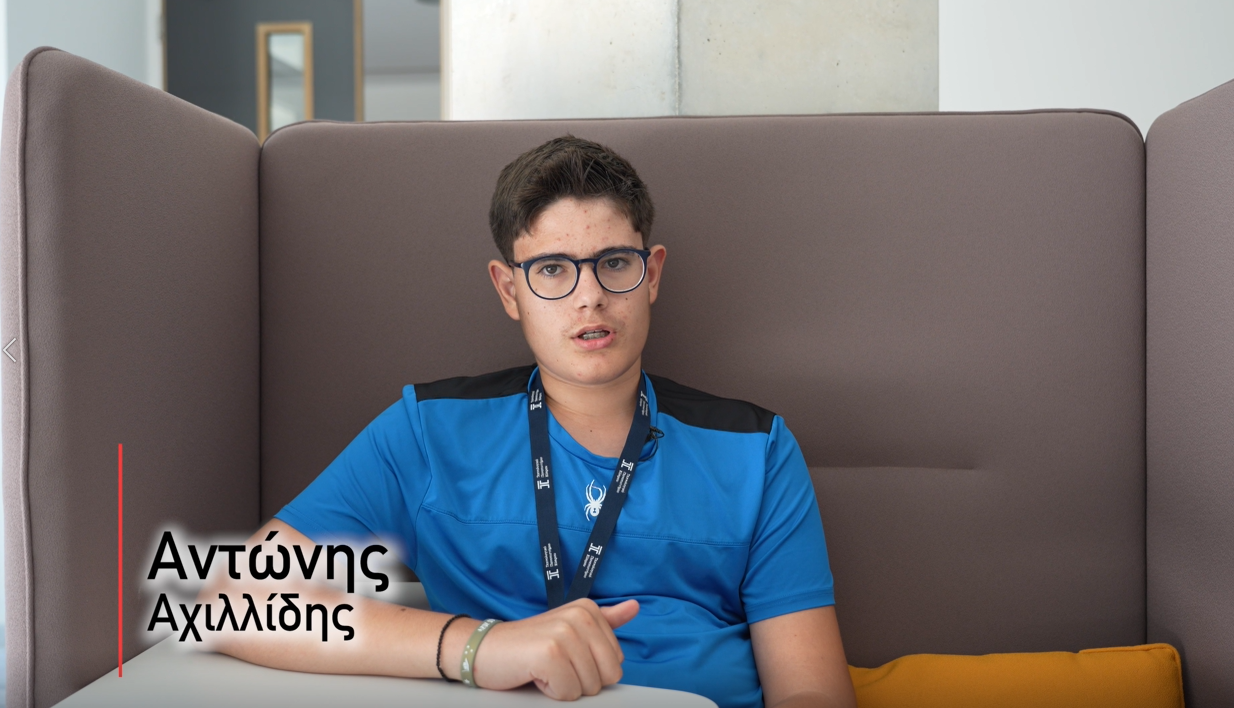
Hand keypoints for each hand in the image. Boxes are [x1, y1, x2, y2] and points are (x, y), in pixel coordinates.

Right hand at [471, 598, 639, 699]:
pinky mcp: (550, 654)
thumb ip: (604, 620)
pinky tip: (535, 675)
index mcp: (588, 610)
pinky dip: (551, 693)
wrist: (484, 649)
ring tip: (543, 669)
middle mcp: (579, 617)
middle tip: (555, 665)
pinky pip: (569, 694)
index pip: (616, 662)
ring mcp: (564, 634)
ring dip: (564, 687)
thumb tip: (634, 607)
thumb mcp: (569, 628)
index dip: (589, 669)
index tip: (565, 656)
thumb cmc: (528, 645)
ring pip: (590, 687)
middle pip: (608, 676)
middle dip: (581, 681)